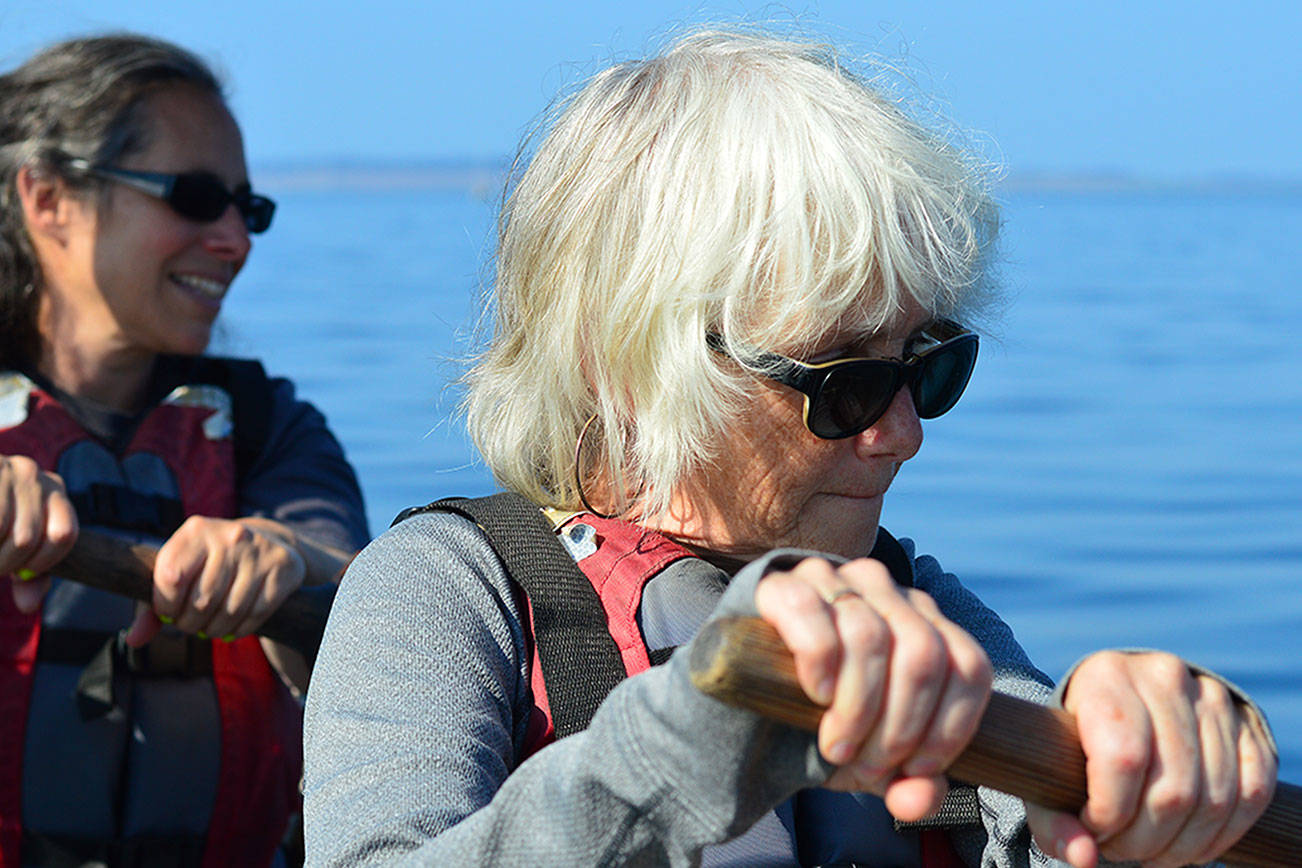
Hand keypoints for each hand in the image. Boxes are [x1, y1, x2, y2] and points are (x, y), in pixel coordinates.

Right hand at [0, 454, 77, 612]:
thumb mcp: (14, 540)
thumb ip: (30, 572)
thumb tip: (29, 605)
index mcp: (53, 491)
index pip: (64, 535)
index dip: (41, 563)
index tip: (21, 571)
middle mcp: (34, 474)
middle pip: (26, 539)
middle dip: (3, 564)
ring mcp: (6, 468)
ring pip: (3, 533)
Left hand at [125, 516, 305, 645]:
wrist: (267, 543)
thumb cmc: (212, 564)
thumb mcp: (182, 572)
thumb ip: (154, 606)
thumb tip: (133, 639)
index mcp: (196, 530)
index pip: (171, 577)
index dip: (166, 605)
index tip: (169, 614)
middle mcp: (230, 535)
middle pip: (202, 599)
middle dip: (191, 623)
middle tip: (191, 626)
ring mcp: (258, 550)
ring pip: (230, 610)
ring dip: (215, 630)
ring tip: (210, 629)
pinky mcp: (281, 567)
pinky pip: (256, 613)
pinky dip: (241, 629)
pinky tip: (233, 627)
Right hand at [753, 556, 991, 821]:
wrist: (746, 696)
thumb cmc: (821, 723)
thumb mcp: (876, 759)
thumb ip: (910, 782)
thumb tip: (915, 799)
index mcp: (923, 622)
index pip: (968, 665)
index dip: (952, 725)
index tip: (917, 767)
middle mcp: (887, 591)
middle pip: (922, 654)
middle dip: (899, 726)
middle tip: (867, 763)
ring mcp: (835, 579)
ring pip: (870, 638)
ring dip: (857, 708)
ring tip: (836, 745)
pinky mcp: (784, 584)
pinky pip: (814, 615)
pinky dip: (820, 664)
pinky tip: (815, 693)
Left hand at [1025, 650, 1276, 867]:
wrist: (1115, 704)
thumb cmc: (1072, 747)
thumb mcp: (1045, 777)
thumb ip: (1052, 824)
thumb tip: (1084, 859)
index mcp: (1105, 677)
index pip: (1122, 758)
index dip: (1111, 812)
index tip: (1094, 829)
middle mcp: (1162, 676)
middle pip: (1171, 788)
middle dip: (1144, 840)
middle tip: (1120, 850)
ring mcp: (1209, 695)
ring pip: (1214, 798)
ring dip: (1183, 846)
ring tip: (1150, 851)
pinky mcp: (1243, 719)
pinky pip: (1252, 791)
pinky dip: (1224, 833)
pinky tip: (1191, 846)